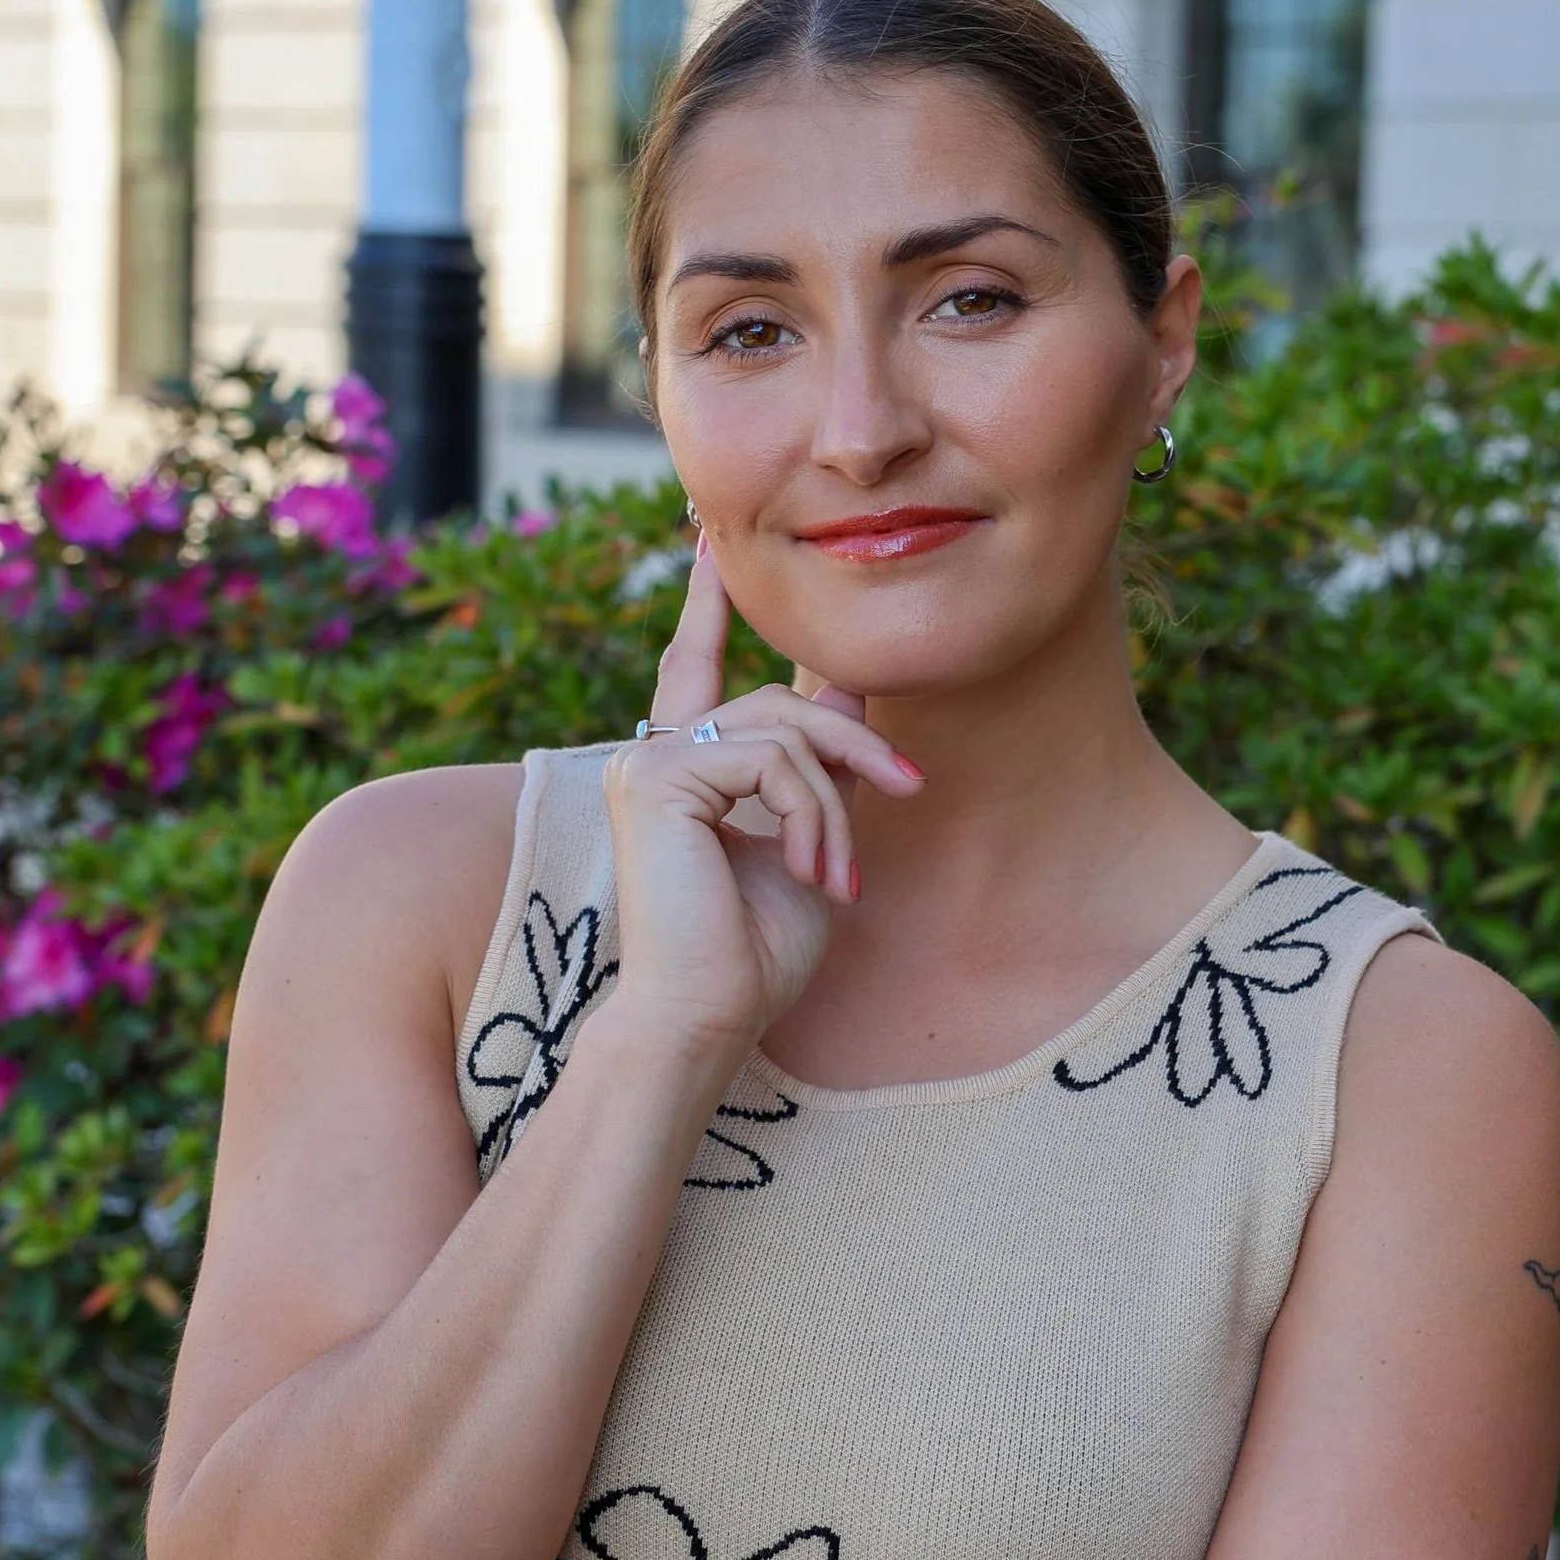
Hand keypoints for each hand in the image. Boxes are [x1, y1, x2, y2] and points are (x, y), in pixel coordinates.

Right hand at [600, 539, 922, 1061]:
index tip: (709, 541)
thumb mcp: (809, 843)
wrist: (706, 1018)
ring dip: (836, 800)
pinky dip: (810, 814)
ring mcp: (647, 761)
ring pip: (783, 731)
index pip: (693, 666)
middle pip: (779, 705)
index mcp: (679, 769)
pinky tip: (813, 869)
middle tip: (911, 784)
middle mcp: (653, 755)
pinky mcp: (657, 776)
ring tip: (841, 872)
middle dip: (853, 745)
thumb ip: (819, 768)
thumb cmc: (752, 957)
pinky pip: (769, 761)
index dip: (706, 605)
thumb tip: (845, 689)